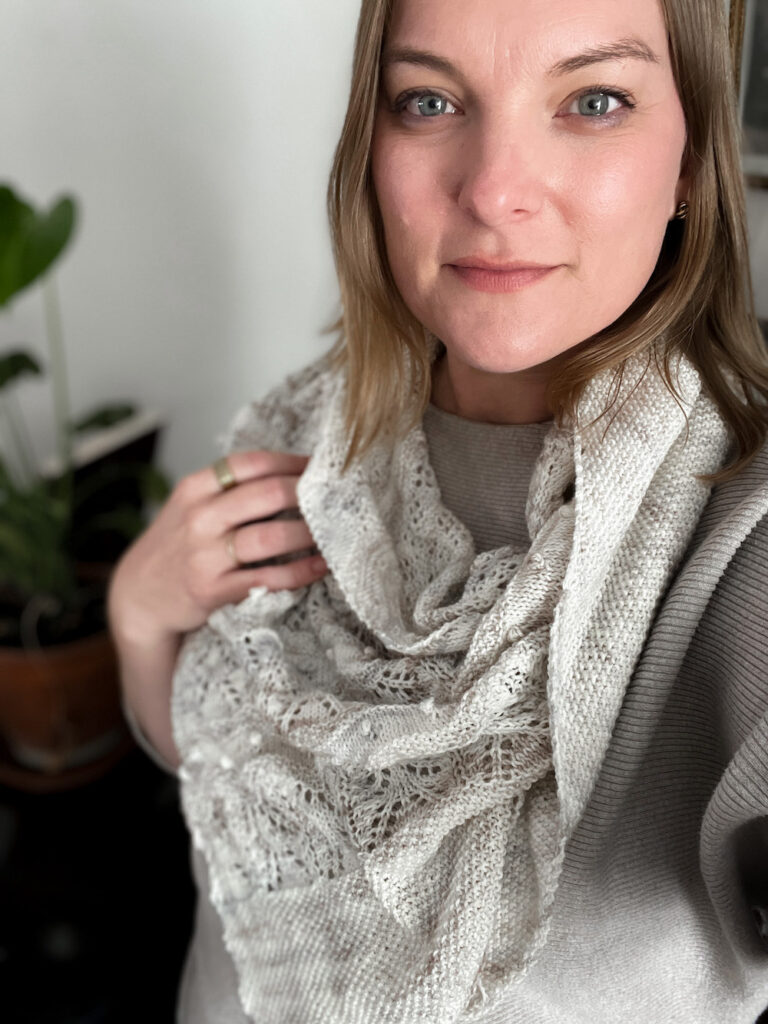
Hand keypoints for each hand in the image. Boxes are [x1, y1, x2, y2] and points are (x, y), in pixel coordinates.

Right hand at [107, 450, 326, 648]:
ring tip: (334, 532)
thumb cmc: (177, 546)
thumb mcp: (191, 506)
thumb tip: (294, 476)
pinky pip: (268, 578)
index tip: (320, 467)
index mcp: (195, 488)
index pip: (252, 463)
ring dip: (311, 534)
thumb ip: (231, 490)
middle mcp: (199, 517)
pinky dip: (301, 572)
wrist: (138, 597)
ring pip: (271, 536)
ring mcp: (205, 555)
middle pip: (268, 494)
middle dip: (308, 494)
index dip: (292, 462)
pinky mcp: (213, 590)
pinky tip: (320, 566)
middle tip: (335, 499)